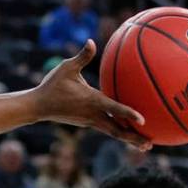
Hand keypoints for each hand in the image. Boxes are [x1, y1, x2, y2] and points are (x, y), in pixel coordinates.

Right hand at [32, 40, 150, 149]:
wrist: (37, 106)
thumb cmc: (51, 85)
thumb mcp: (66, 68)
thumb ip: (82, 56)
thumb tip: (91, 41)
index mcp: (92, 101)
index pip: (114, 109)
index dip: (128, 114)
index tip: (143, 120)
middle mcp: (93, 115)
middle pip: (117, 131)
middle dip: (133, 138)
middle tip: (150, 145)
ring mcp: (90, 121)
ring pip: (113, 132)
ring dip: (129, 139)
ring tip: (145, 146)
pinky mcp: (87, 123)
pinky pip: (107, 128)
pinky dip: (119, 132)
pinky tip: (128, 131)